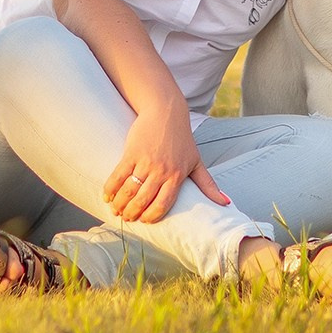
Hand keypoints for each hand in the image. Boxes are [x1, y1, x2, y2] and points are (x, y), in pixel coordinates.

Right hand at [103, 101, 230, 222]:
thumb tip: (225, 204)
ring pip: (130, 191)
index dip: (151, 216)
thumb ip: (208, 184)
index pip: (163, 205)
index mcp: (177, 176)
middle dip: (132, 213)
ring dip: (120, 204)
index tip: (143, 221)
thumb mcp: (197, 161)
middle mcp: (162, 171)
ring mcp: (146, 162)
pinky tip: (106, 195)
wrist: (166, 111)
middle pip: (143, 201)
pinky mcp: (131, 152)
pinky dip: (110, 188)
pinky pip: (118, 175)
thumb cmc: (182, 138)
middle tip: (126, 217)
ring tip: (115, 209)